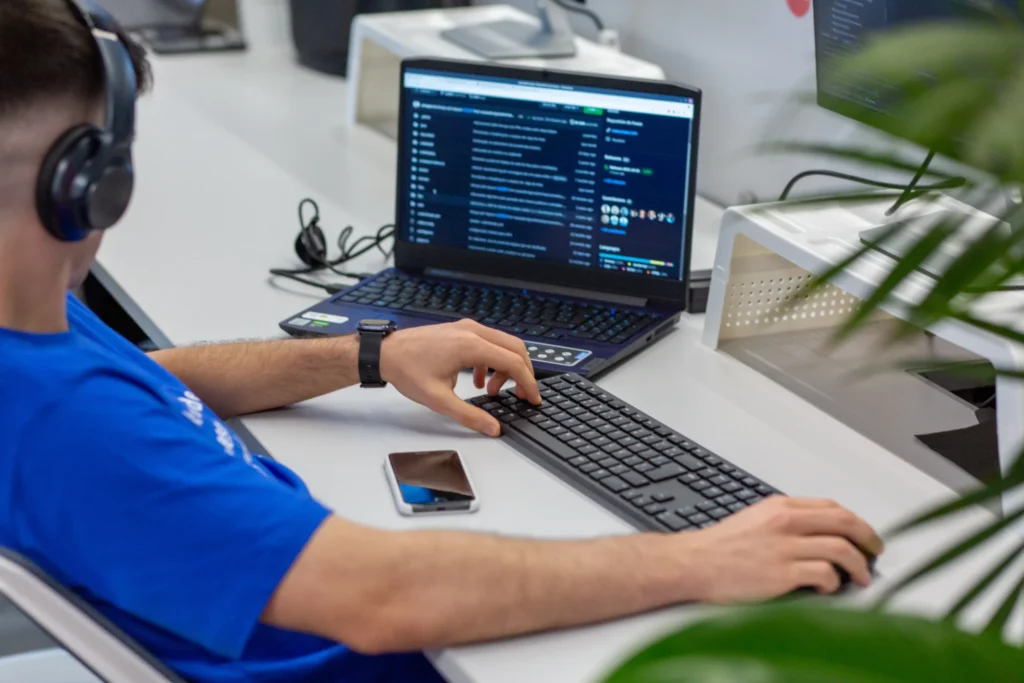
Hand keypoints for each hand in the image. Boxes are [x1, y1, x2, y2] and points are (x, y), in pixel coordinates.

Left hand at [380, 320, 541, 436]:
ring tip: (492, 392)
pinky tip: (478, 381)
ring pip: (503, 344)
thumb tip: (492, 427)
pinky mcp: (461, 330)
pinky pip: (489, 343)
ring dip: (506, 369)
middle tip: (522, 395)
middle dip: (523, 373)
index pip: (513, 362)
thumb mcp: (439, 399)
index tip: (533, 398)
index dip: (528, 382)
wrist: (385, 353)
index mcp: (470, 346)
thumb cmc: (407, 369)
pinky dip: (492, 362)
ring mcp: (467, 328)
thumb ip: (469, 415)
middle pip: (515, 348)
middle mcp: (472, 331)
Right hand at [676, 496, 883, 602]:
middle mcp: (785, 522)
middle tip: (875, 554)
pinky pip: (824, 575)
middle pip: (845, 523)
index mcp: (780, 507)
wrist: (693, 564)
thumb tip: (818, 532)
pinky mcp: (781, 574)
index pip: (832, 507)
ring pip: (841, 550)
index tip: (864, 536)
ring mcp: (784, 548)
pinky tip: (828, 589)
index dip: (857, 522)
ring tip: (859, 578)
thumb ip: (786, 521)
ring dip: (858, 567)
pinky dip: (833, 584)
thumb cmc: (720, 547)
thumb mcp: (755, 519)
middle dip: (868, 539)